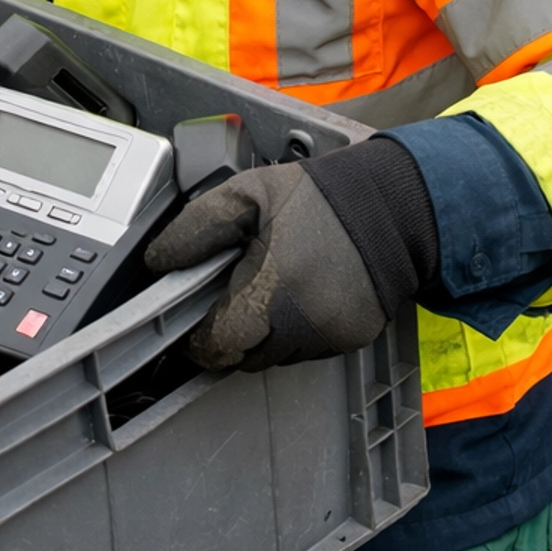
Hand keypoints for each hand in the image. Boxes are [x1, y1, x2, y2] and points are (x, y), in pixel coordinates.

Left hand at [145, 139, 437, 370]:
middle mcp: (303, 323)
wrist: (392, 207)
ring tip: (267, 288)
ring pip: (274, 356)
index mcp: (272, 287)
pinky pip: (306, 350)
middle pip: (243, 355)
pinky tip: (298, 294)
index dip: (197, 339)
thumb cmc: (319, 198)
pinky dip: (293, 332)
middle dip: (228, 334)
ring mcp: (329, 336)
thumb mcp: (247, 194)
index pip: (218, 343)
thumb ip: (198, 227)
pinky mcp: (350, 339)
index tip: (191, 325)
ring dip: (261, 334)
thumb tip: (159, 261)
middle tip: (229, 297)